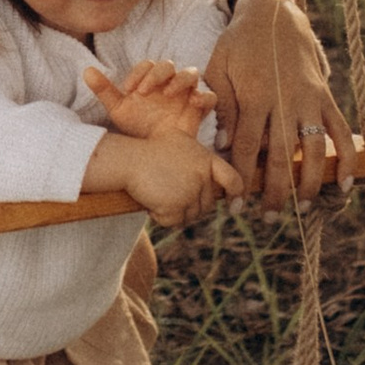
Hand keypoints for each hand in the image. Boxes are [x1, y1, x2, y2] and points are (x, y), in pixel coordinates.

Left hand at [85, 58, 216, 142]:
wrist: (154, 152)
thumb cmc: (137, 127)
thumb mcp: (119, 110)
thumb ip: (105, 91)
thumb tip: (86, 70)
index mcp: (150, 79)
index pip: (147, 65)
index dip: (138, 73)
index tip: (127, 90)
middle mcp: (168, 82)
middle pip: (168, 65)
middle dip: (157, 75)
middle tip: (144, 92)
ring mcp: (186, 94)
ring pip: (190, 74)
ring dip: (180, 80)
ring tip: (168, 94)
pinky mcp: (199, 108)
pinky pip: (209, 96)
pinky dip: (205, 96)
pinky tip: (194, 103)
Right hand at [85, 127, 243, 227]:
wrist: (128, 160)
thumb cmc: (149, 150)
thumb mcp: (181, 143)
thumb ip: (200, 159)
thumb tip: (217, 178)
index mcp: (206, 159)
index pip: (233, 180)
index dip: (236, 195)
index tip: (235, 207)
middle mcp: (202, 176)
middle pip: (207, 205)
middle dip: (190, 205)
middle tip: (169, 193)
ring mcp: (191, 192)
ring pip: (191, 216)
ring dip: (174, 212)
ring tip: (157, 194)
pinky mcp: (177, 206)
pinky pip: (173, 221)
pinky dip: (161, 217)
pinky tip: (150, 202)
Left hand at [204, 0, 356, 207]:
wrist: (273, 13)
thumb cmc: (239, 43)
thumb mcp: (219, 68)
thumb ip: (223, 106)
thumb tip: (222, 143)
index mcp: (253, 95)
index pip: (244, 147)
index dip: (240, 178)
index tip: (235, 205)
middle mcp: (283, 100)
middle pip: (279, 156)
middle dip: (275, 191)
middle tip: (269, 217)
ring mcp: (308, 99)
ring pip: (313, 149)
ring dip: (310, 182)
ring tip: (303, 207)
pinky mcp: (325, 95)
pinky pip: (340, 130)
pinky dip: (347, 157)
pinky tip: (346, 183)